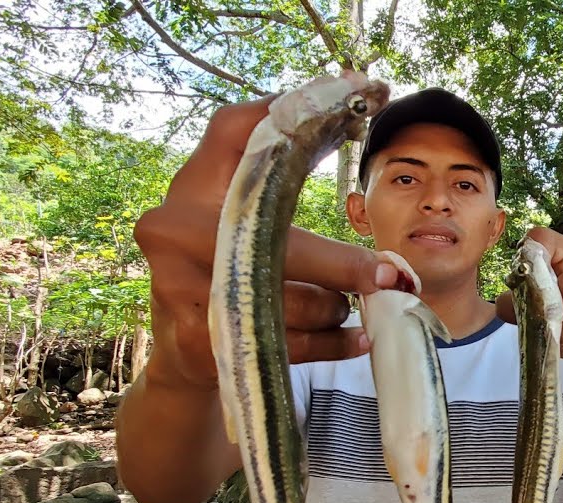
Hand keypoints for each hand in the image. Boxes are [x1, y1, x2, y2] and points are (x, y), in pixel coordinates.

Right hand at [133, 82, 395, 391]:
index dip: (294, 108)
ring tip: (350, 309)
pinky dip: (328, 342)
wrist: (183, 350)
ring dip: (332, 307)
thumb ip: (281, 173)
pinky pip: (283, 341)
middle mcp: (175, 228)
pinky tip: (354, 338)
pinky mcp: (198, 338)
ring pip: (283, 297)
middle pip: (274, 235)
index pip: (237, 130)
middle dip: (339, 264)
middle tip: (387, 275)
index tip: (357, 94)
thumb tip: (361, 101)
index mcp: (191, 186)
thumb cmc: (226, 268)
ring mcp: (180, 285)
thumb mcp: (237, 216)